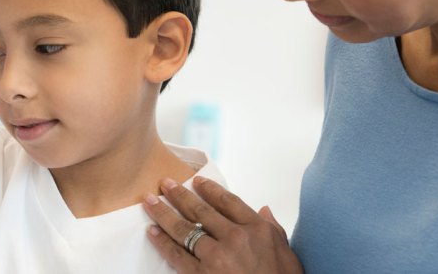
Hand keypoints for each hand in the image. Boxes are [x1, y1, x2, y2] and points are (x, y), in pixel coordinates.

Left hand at [143, 176, 302, 273]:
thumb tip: (264, 210)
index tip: (196, 181)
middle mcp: (235, 238)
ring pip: (184, 228)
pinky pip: (176, 254)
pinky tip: (152, 231)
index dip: (210, 189)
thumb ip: (275, 230)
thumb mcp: (287, 255)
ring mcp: (217, 256)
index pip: (228, 201)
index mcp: (257, 229)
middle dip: (180, 195)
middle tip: (165, 183)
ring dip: (164, 213)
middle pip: (201, 211)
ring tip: (150, 201)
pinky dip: (162, 241)